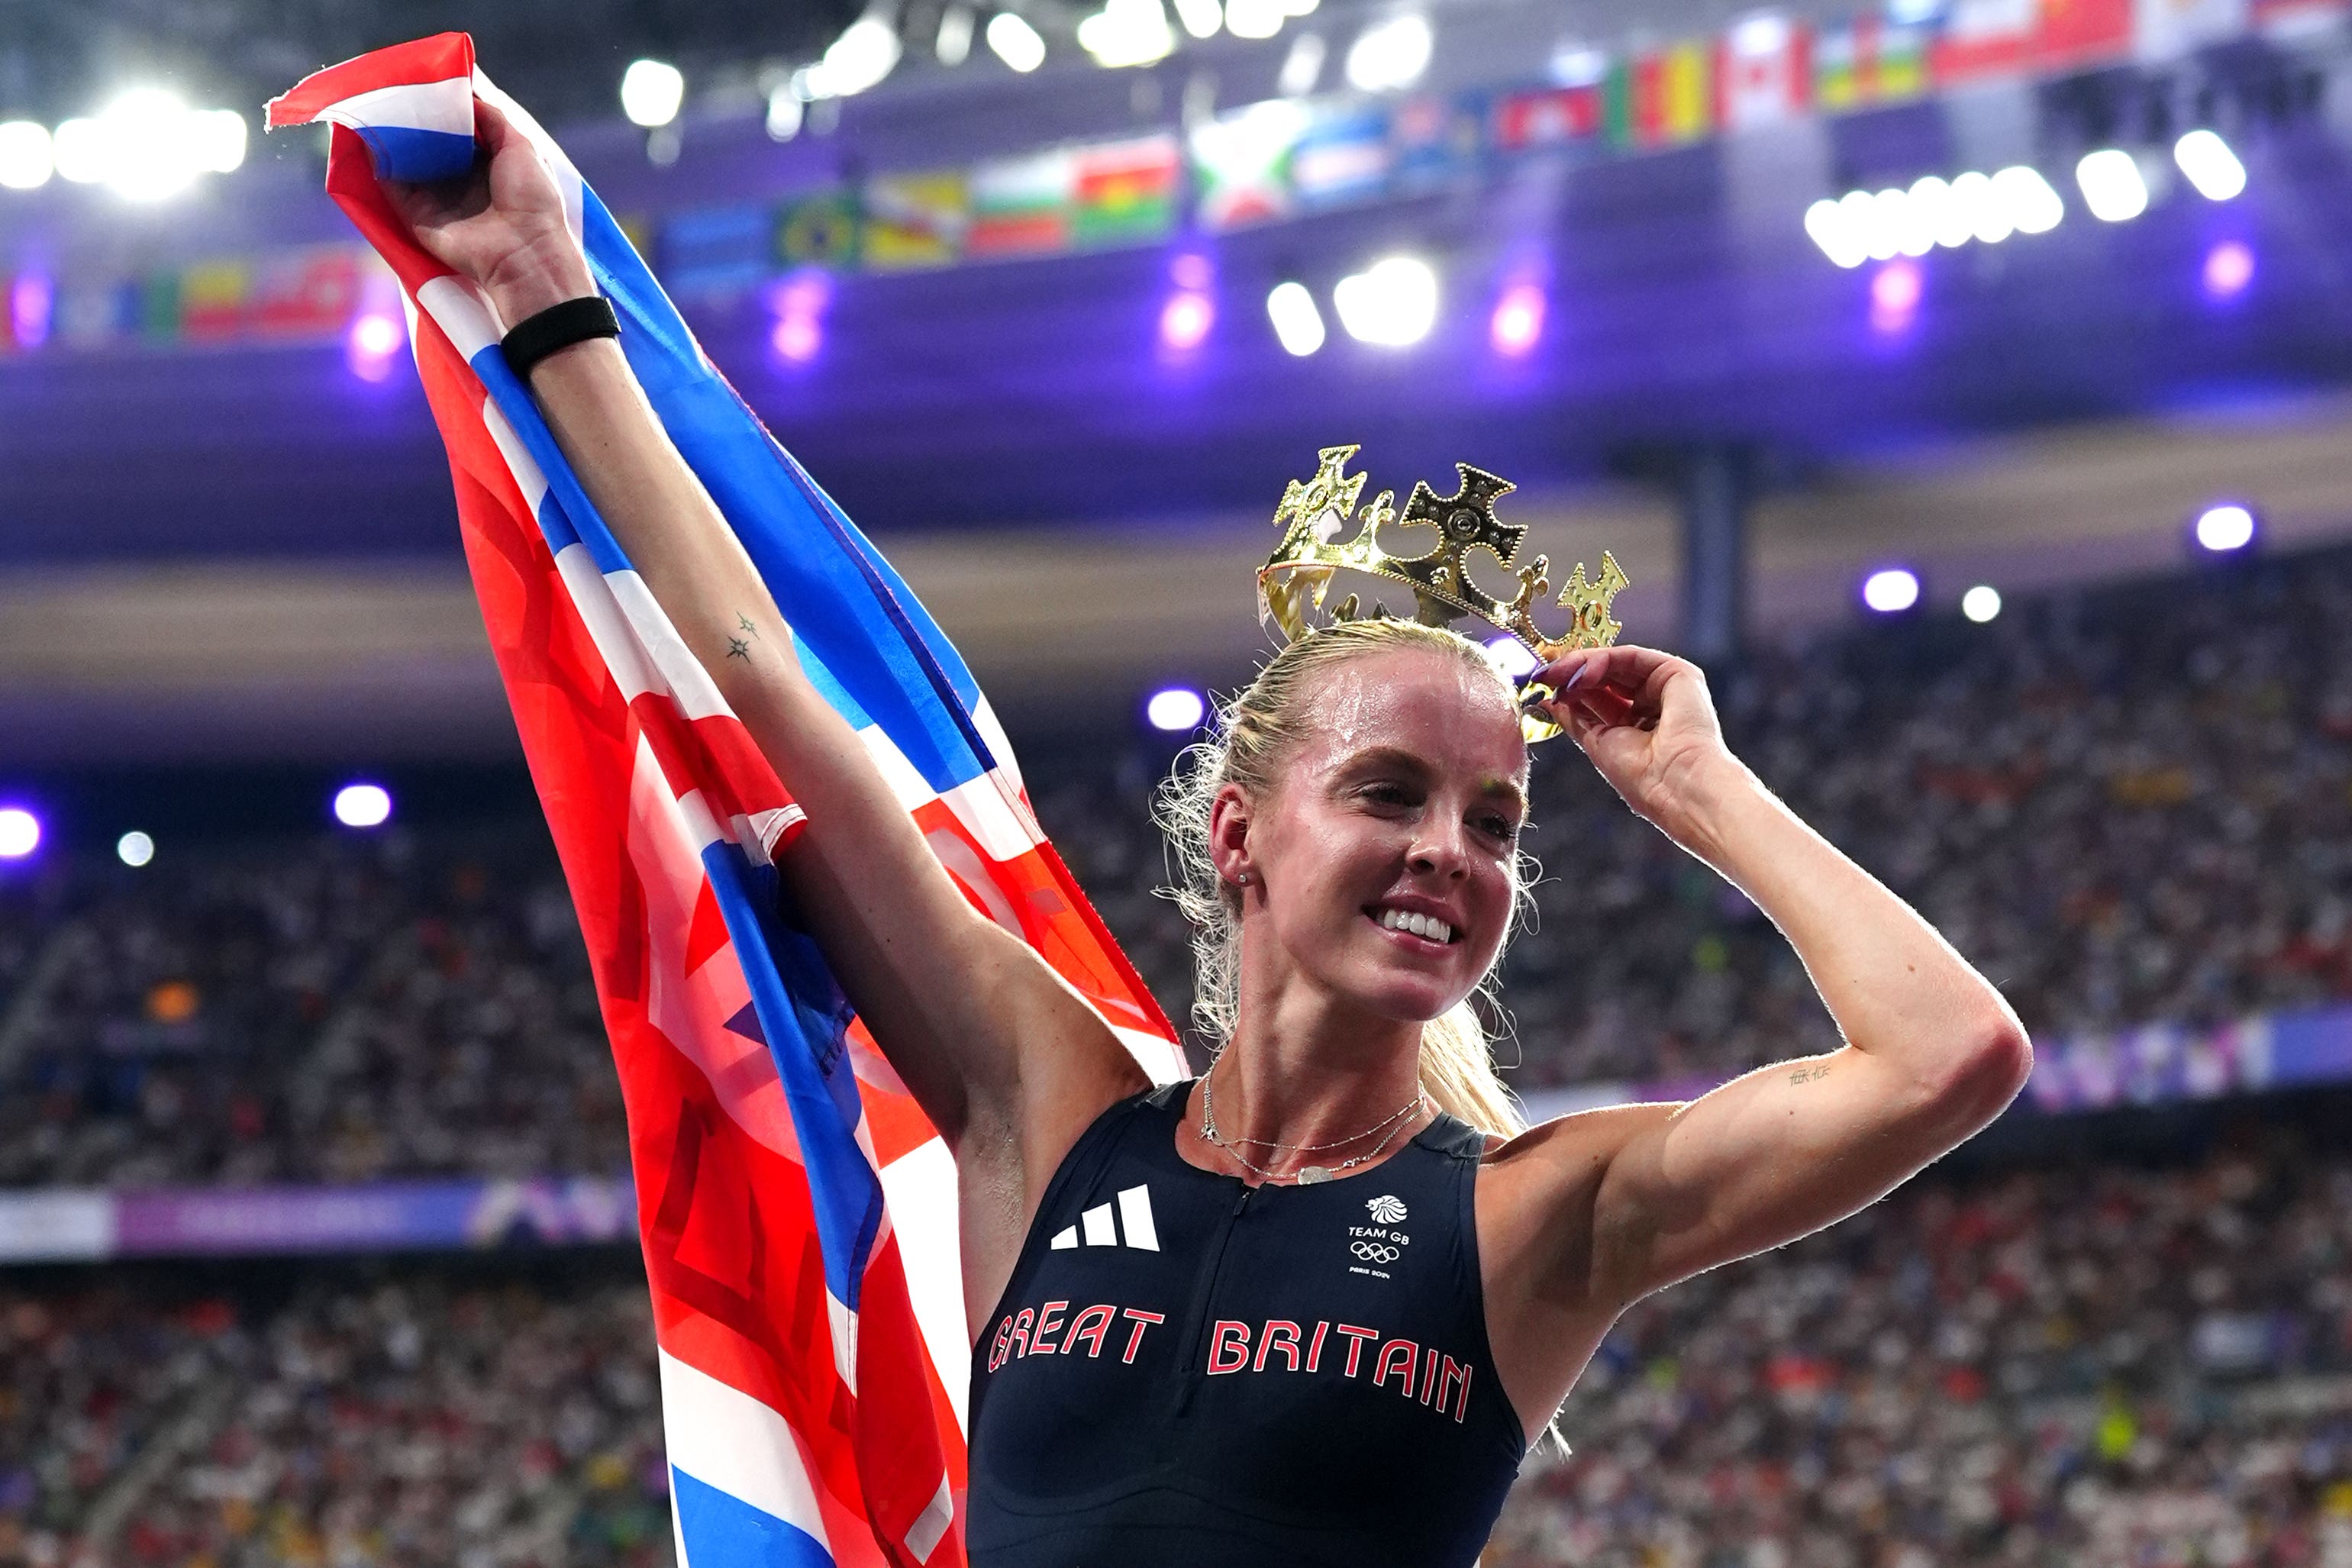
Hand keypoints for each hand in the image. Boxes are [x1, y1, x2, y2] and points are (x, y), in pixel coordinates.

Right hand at [385, 100, 593, 323]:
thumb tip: (466, 93)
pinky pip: (390, 186)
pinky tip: (364, 136)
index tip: (422, 84)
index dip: (441, 110)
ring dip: (389, 139)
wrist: (524, 251)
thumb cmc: (531, 198)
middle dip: (411, 121)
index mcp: (487, 165)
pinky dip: (376, 164)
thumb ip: (494, 119)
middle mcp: (459, 181)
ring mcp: (436, 198)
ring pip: (405, 162)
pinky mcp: (416, 215)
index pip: (457, 132)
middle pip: (428, 145)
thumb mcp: (521, 147)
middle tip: (391, 91)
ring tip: (371, 106)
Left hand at [1527, 645, 1743, 843]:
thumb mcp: (1597, 743)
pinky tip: (1581, 673)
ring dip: (1581, 665)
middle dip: (1570, 673)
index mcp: (1638, 725)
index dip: (1569, 688)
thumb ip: (1576, 717)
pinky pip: (1632, 657)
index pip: (1598, 696)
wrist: (1677, 786)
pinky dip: (1602, 660)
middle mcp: (1653, 704)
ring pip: (1616, 664)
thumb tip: (1550, 699)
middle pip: (1605, 677)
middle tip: (1542, 674)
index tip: (1540, 685)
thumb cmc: (1641, 777)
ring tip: (1556, 675)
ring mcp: (1666, 687)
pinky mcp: (1678, 673)